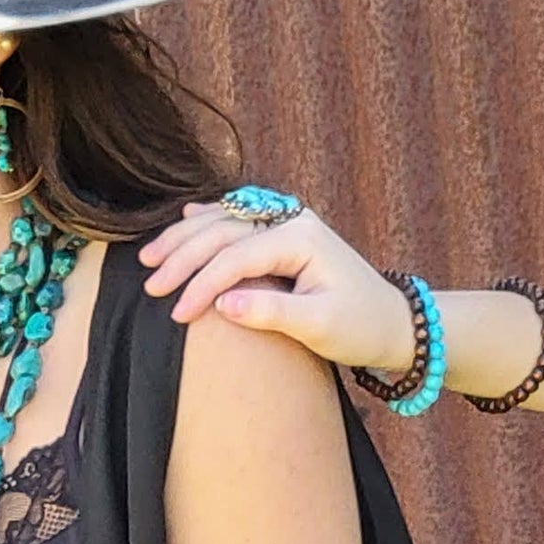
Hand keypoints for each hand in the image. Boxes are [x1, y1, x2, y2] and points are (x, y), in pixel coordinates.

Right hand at [141, 201, 415, 374]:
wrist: (392, 322)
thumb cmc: (359, 327)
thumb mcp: (318, 325)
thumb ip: (270, 311)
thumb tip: (222, 304)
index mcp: (301, 239)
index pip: (236, 256)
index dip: (202, 284)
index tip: (178, 314)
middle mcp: (293, 220)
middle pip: (223, 230)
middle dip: (182, 256)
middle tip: (150, 284)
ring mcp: (290, 223)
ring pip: (226, 220)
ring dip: (186, 237)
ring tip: (151, 256)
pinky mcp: (286, 234)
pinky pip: (239, 220)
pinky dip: (209, 221)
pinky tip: (186, 217)